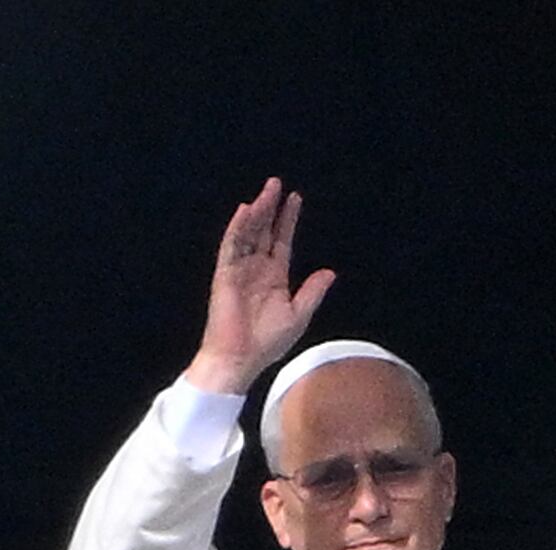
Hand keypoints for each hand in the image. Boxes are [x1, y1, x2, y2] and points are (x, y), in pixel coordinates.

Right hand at [187, 178, 336, 400]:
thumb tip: (330, 272)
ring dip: (256, 212)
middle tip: (276, 183)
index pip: (281, 241)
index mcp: (274, 277)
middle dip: (270, 207)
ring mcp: (239, 270)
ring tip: (266, 192)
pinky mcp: (225, 274)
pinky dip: (237, 228)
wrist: (241, 359)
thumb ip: (313, 292)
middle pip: (264, 230)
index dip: (287, 220)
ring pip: (248, 233)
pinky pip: (231, 246)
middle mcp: (256, 269)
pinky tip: (245, 211)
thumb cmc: (267, 343)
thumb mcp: (298, 315)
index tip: (295, 199)